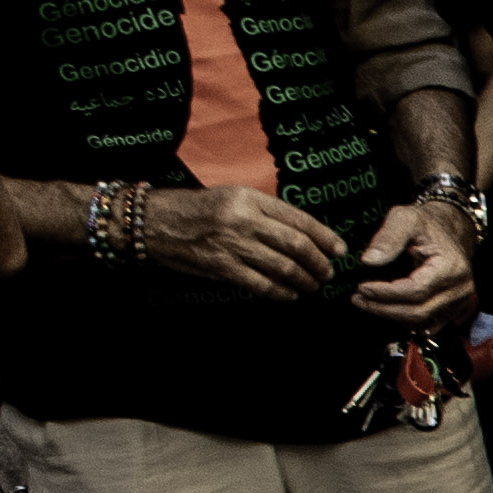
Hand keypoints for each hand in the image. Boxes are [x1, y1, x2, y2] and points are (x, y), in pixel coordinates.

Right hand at [136, 182, 353, 298]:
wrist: (153, 221)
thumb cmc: (196, 209)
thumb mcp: (231, 197)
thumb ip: (265, 212)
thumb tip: (305, 235)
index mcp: (249, 197)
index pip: (298, 218)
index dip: (325, 236)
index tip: (339, 249)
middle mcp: (243, 218)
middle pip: (296, 245)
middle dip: (319, 263)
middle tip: (327, 272)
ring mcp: (231, 243)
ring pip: (283, 267)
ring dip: (304, 280)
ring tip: (312, 285)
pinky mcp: (221, 266)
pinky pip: (261, 284)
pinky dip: (281, 293)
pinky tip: (289, 295)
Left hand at [345, 191, 474, 327]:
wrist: (449, 230)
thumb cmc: (426, 224)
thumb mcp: (405, 219)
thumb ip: (387, 238)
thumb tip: (369, 261)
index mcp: (451, 268)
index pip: (416, 291)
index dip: (386, 293)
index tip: (361, 287)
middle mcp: (460, 289)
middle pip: (418, 311)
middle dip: (384, 309)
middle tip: (358, 299)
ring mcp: (459, 302)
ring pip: (421, 322)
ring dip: (391, 316)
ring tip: (367, 303)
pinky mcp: (453, 309)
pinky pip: (427, 324)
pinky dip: (405, 320)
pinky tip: (387, 309)